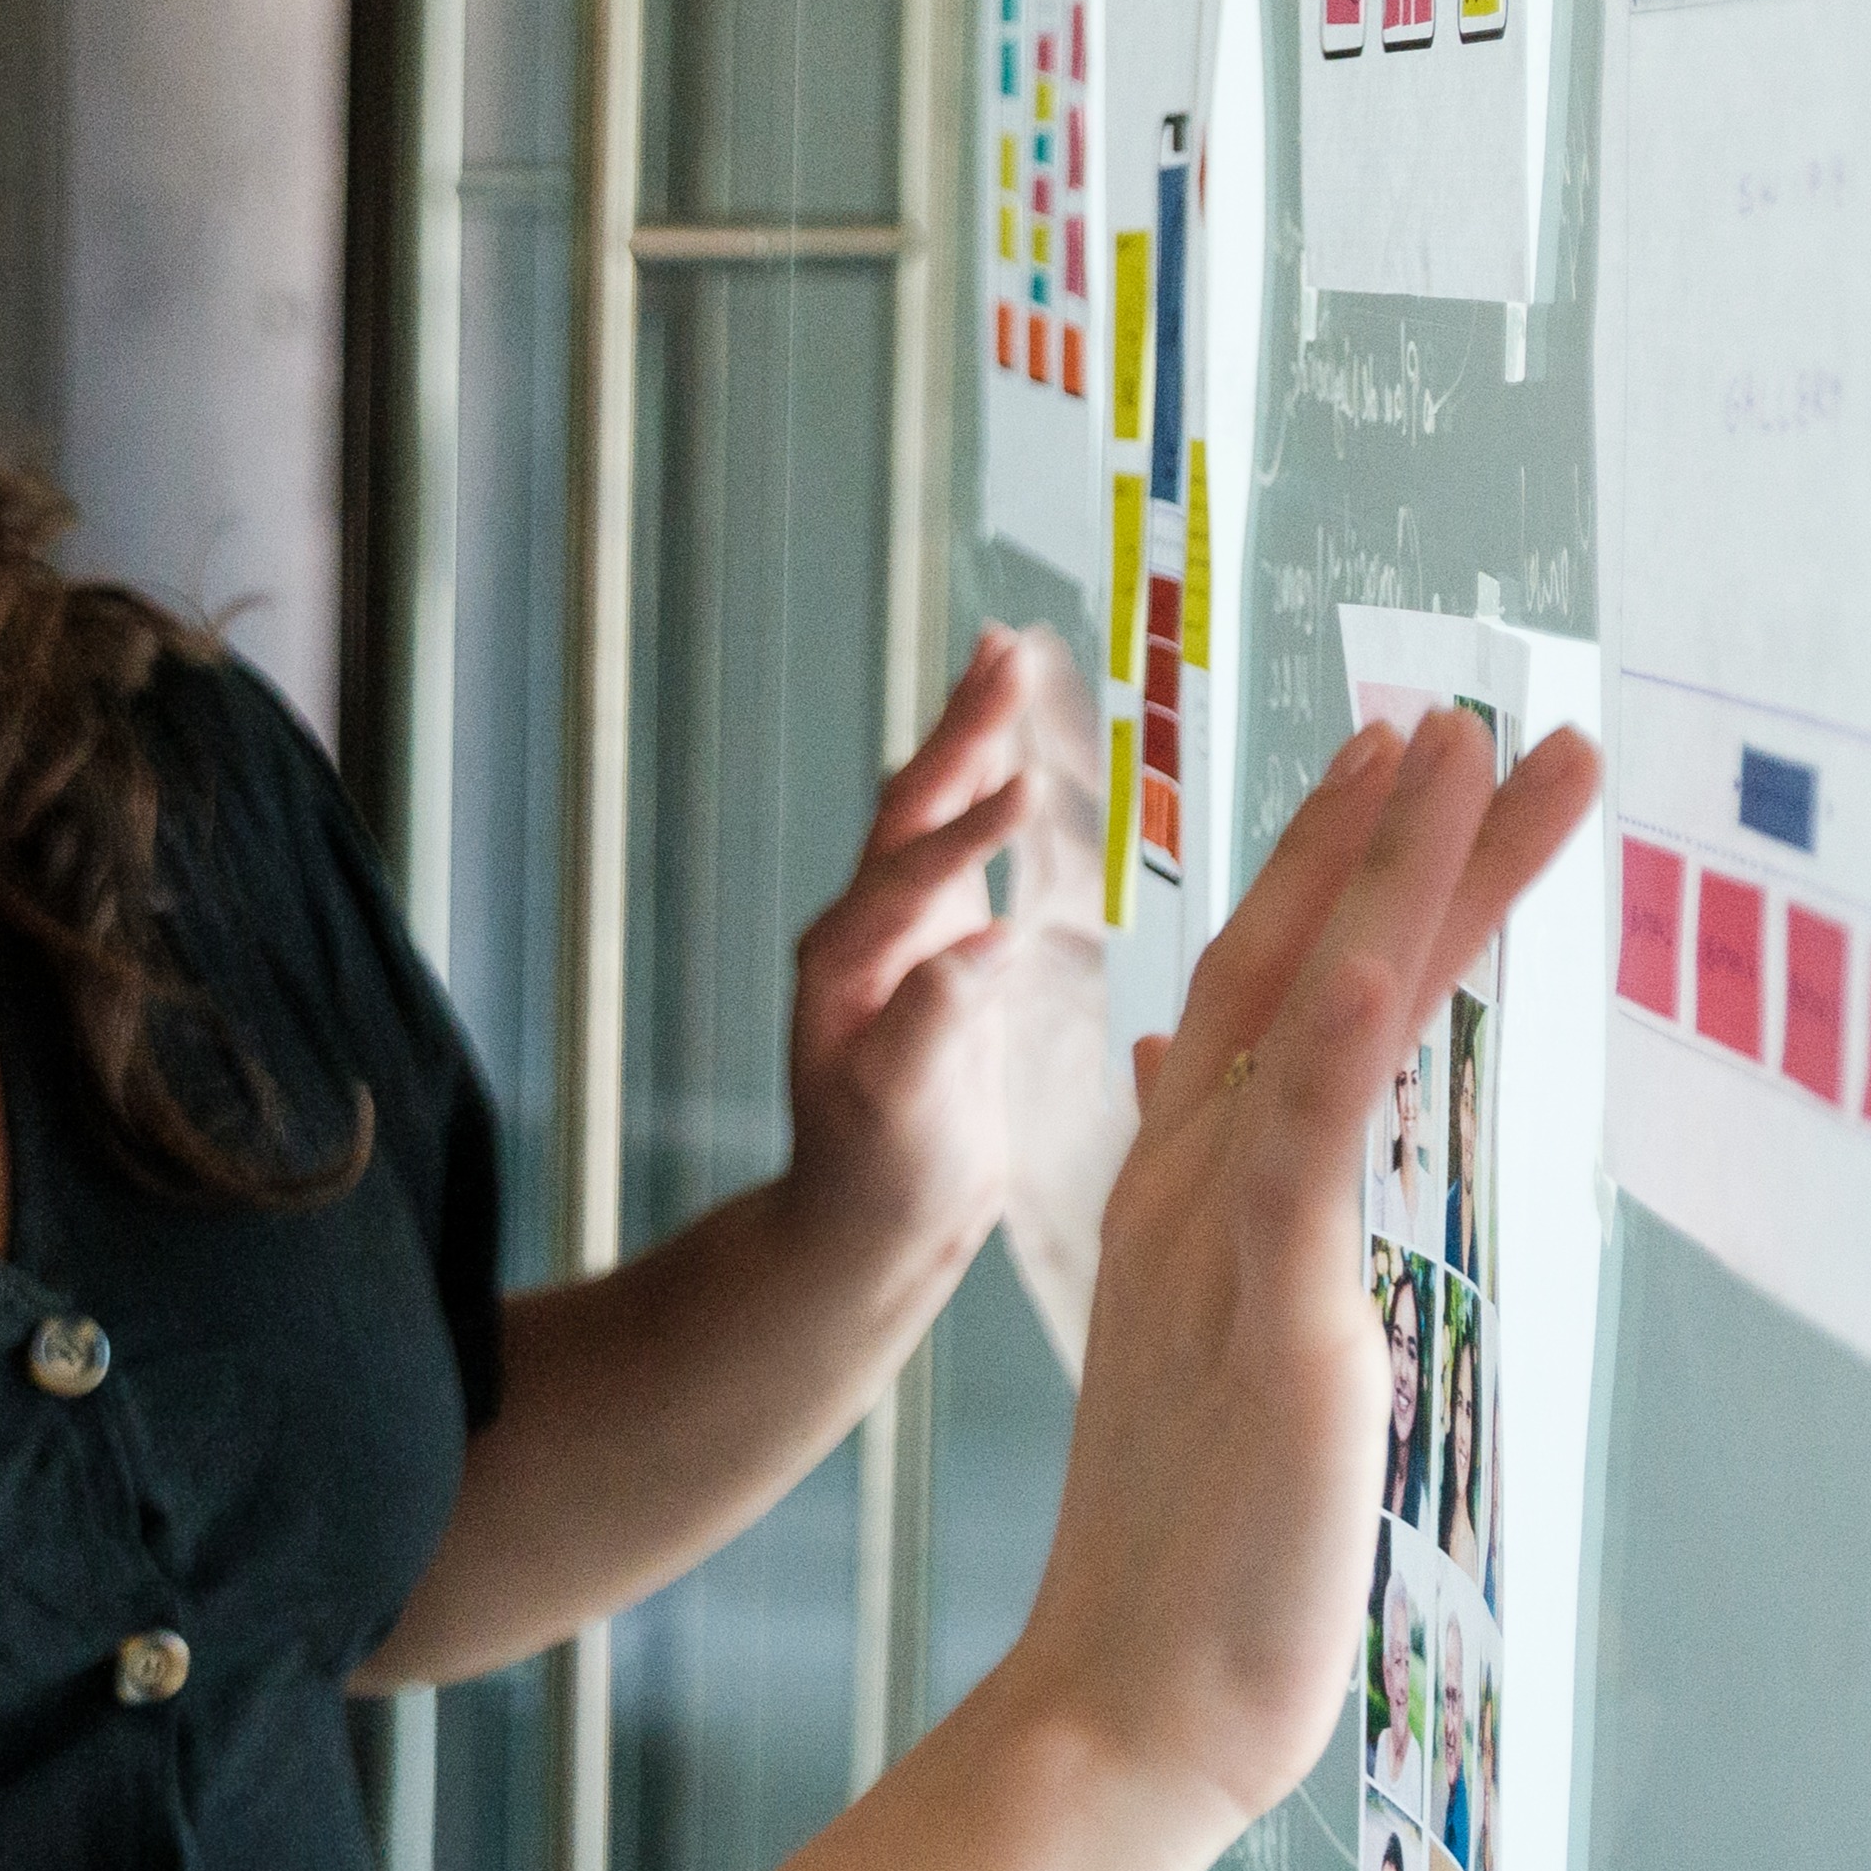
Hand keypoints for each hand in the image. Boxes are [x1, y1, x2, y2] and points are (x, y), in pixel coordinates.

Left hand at [777, 632, 1106, 1294]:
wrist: (872, 1219)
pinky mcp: (938, 945)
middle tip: (1005, 651)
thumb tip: (981, 945)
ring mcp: (898, 931)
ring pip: (934, 811)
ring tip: (1005, 656)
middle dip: (962, 731)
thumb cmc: (881, 1178)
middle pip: (913, 808)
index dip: (967, 834)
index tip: (1024, 790)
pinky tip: (1022, 748)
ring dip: (971, 736)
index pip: (911, 877)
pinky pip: (963, 845)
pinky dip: (992, 787)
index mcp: (846, 963)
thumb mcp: (902, 1113)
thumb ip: (933, 1025)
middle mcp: (863, 930)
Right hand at [995, 711, 1604, 1831]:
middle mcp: (1193, 1190)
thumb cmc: (1196, 1552)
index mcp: (1187, 1197)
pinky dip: (1336, 1035)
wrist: (1133, 1693)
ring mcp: (1224, 1241)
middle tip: (1466, 707)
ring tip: (1462, 749)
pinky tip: (1377, 945)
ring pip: (1308, 1013)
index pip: (1265, 991)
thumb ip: (1221, 1222)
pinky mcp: (1268, 1312)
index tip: (1402, 759)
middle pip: (1292, 963)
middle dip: (1384, 828)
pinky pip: (1302, 1149)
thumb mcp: (1216, 1355)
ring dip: (1386, 874)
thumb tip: (1198, 1095)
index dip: (1332, 868)